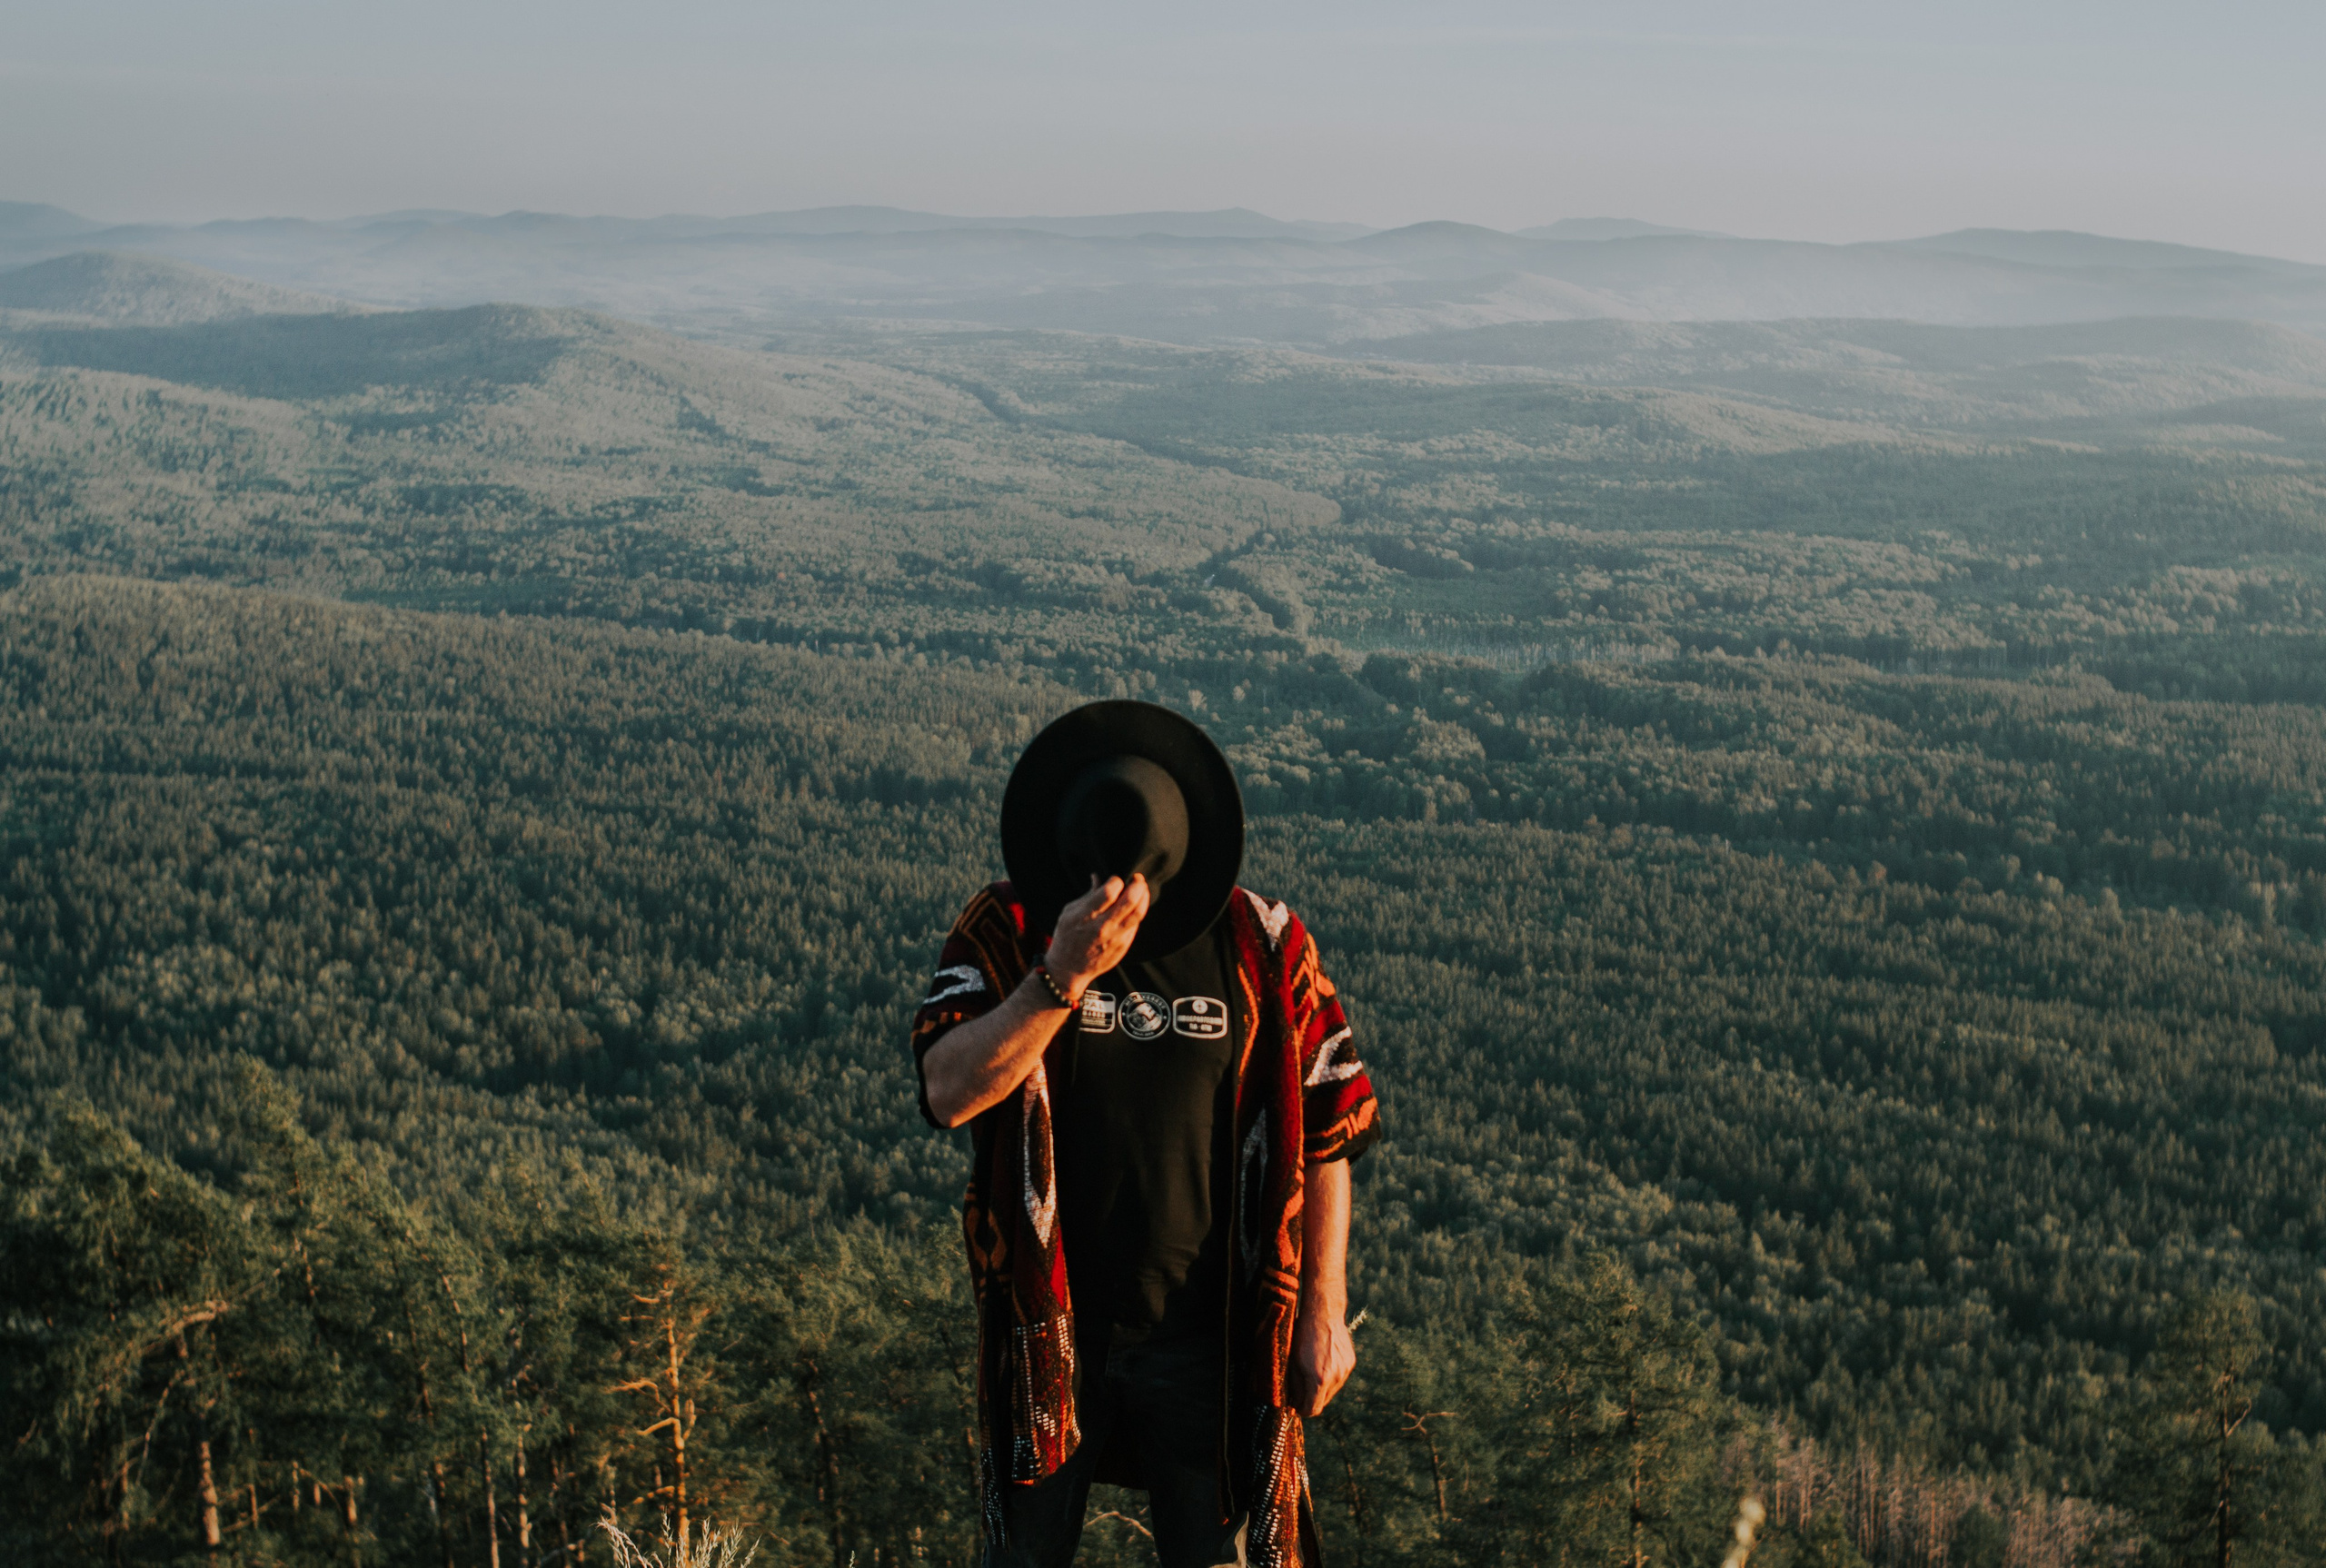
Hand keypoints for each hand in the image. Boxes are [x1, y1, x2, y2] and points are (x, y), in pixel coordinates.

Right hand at [1043, 875, 1149, 994]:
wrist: (1068, 969)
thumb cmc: (1066, 937)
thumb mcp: (1069, 913)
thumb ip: (1087, 895)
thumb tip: (1098, 877)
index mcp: (1087, 916)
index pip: (1110, 891)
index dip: (1116, 880)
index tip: (1114, 879)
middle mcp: (1103, 927)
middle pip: (1130, 900)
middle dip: (1137, 885)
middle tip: (1137, 878)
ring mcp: (1115, 938)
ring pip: (1139, 913)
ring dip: (1144, 898)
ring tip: (1142, 890)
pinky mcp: (1123, 946)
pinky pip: (1135, 925)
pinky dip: (1137, 912)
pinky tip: (1135, 906)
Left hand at [1288, 1307, 1354, 1416]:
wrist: (1322, 1315)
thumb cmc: (1302, 1337)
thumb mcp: (1293, 1363)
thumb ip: (1295, 1387)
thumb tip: (1295, 1403)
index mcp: (1319, 1379)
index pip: (1313, 1409)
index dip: (1302, 1410)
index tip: (1295, 1406)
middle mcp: (1336, 1377)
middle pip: (1323, 1402)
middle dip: (1311, 1400)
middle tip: (1300, 1392)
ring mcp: (1345, 1370)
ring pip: (1332, 1391)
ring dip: (1321, 1389)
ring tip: (1310, 1374)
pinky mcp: (1350, 1363)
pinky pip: (1339, 1378)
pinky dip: (1330, 1377)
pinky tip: (1322, 1364)